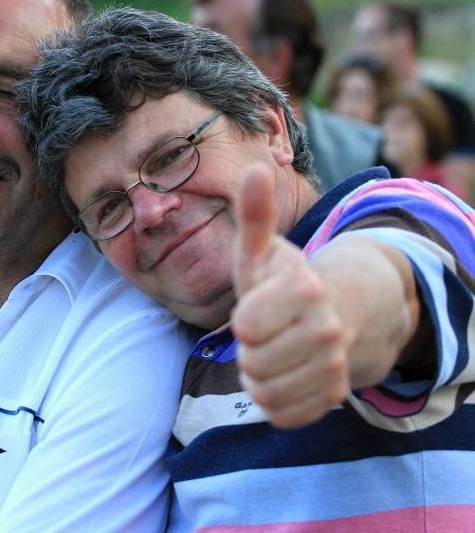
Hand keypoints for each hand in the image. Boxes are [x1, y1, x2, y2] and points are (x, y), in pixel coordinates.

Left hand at [231, 164, 352, 428]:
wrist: (338, 317)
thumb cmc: (283, 282)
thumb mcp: (263, 249)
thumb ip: (255, 214)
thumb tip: (255, 165)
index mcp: (306, 289)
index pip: (246, 326)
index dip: (243, 320)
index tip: (257, 308)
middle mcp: (328, 329)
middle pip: (252, 363)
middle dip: (248, 350)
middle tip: (264, 335)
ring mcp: (335, 367)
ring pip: (264, 392)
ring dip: (257, 377)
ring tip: (271, 354)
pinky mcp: (333, 398)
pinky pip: (282, 415)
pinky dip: (273, 401)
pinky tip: (284, 377)